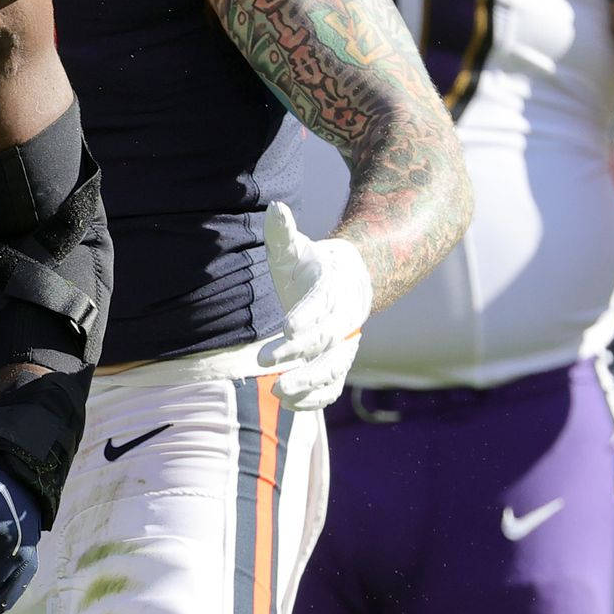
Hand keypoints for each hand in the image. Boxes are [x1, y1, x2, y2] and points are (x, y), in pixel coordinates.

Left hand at [259, 201, 371, 410]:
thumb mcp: (296, 249)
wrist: (347, 284)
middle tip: (265, 363)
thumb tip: (276, 207)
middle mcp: (343, 321)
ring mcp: (344, 346)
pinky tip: (289, 405)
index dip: (306, 318)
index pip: (321, 306)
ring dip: (308, 383)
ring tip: (277, 393)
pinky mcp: (337, 364)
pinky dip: (316, 399)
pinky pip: (333, 387)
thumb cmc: (311, 266)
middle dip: (299, 354)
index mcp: (333, 290)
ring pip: (334, 369)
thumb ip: (284, 233)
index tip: (287, 330)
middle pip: (327, 342)